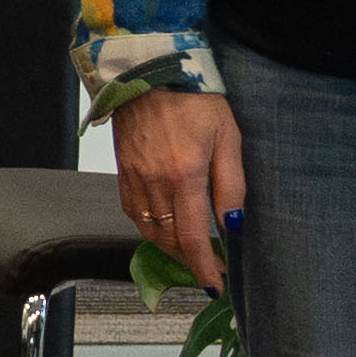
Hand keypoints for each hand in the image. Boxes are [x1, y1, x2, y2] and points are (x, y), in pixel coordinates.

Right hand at [111, 85, 243, 294]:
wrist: (149, 72)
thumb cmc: (192, 98)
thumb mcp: (227, 136)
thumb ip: (231, 183)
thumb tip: (232, 222)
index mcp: (184, 175)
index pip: (193, 238)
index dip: (204, 267)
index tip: (215, 284)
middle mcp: (155, 182)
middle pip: (170, 241)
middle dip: (191, 261)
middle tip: (211, 267)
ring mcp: (134, 179)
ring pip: (150, 231)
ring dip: (171, 248)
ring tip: (191, 250)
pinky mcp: (123, 172)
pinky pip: (134, 214)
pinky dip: (151, 229)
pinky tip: (166, 227)